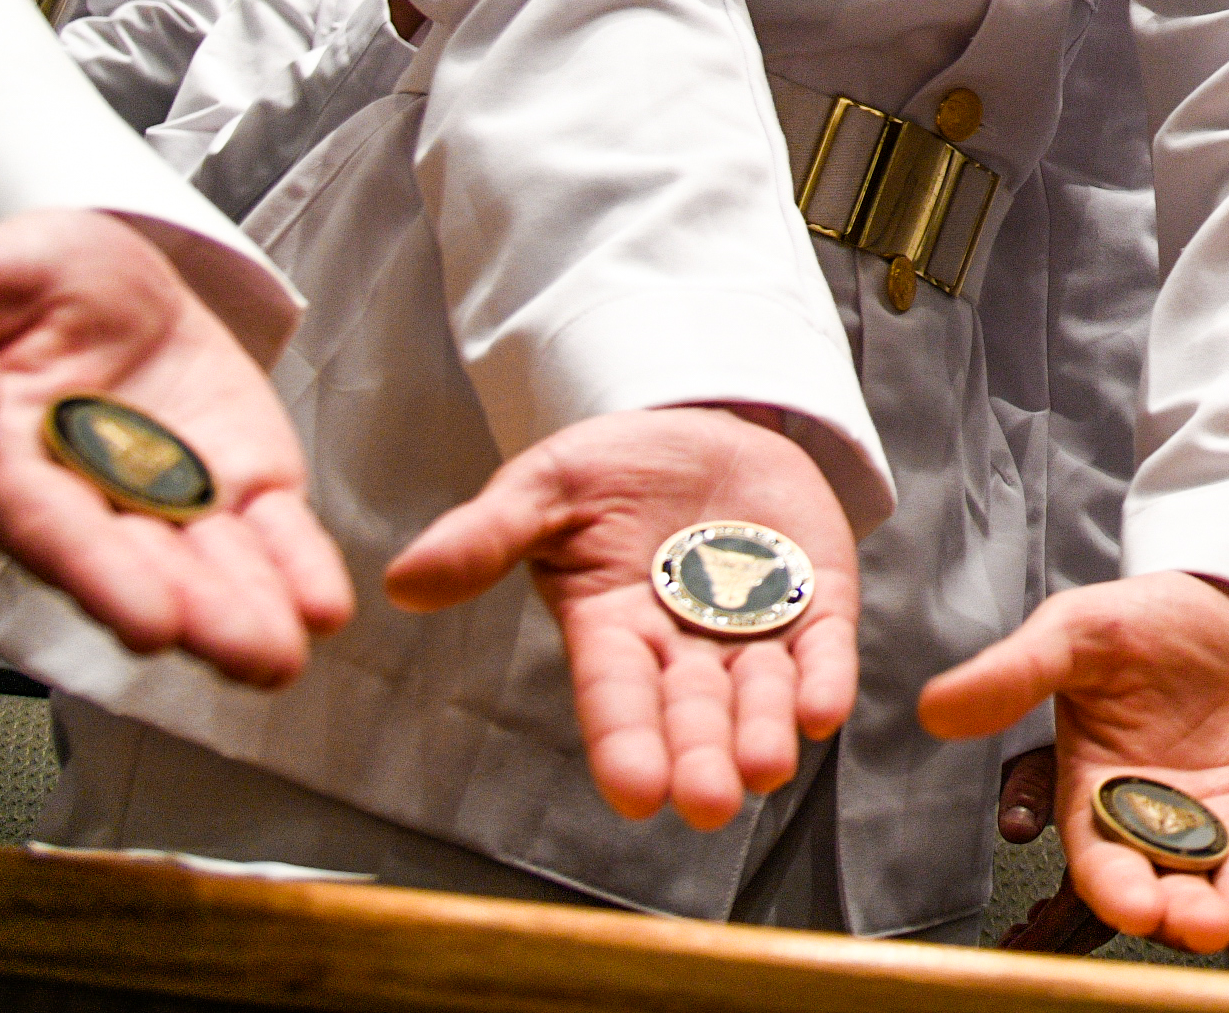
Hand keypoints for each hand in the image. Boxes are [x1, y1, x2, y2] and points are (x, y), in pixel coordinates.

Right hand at [0, 209, 350, 687]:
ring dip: (250, 612)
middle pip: (140, 568)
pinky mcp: (232, 475)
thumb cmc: (7, 288)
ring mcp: (166, 496)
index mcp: (5, 466)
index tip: (149, 622)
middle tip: (251, 656)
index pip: (50, 528)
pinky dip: (297, 565)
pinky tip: (323, 606)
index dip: (100, 575)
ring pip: (209, 566)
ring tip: (287, 654)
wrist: (89, 269)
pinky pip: (268, 527)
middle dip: (197, 616)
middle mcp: (88, 502)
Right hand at [382, 405, 857, 830]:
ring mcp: (753, 625)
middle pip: (691, 714)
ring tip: (766, 769)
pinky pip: (824, 646)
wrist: (698, 423)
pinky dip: (826, 677)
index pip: (615, 698)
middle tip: (710, 804)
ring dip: (764, 732)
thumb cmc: (608, 470)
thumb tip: (401, 580)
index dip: (625, 745)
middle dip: (700, 760)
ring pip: (759, 694)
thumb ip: (485, 537)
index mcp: (611, 630)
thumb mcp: (542, 489)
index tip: (635, 794)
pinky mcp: (814, 597)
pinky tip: (826, 709)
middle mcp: (682, 646)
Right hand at [920, 571, 1228, 970]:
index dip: (1118, 889)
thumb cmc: (1153, 623)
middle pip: (1173, 892)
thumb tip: (937, 707)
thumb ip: (1017, 674)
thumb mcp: (1081, 633)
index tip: (1134, 905)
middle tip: (1204, 925)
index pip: (1103, 860)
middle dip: (1187, 917)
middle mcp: (1166, 830)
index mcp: (1105, 798)